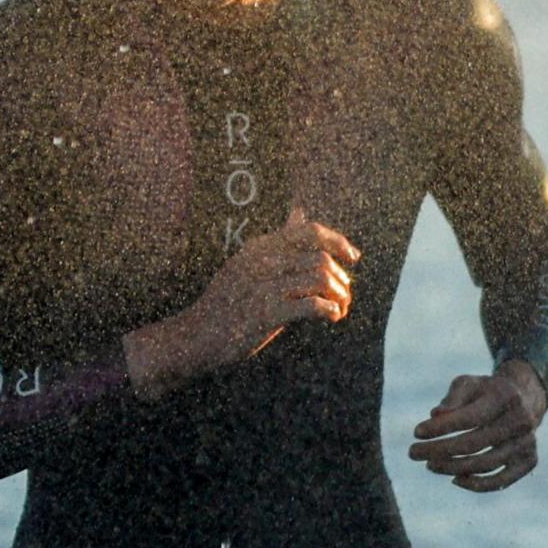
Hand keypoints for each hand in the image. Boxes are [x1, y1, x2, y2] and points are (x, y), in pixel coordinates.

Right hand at [127, 208, 356, 397]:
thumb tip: (299, 211)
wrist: (194, 336)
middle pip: (320, 257)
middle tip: (345, 295)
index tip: (353, 258)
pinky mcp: (265, 313)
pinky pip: (310, 305)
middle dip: (341, 278)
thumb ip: (278, 241)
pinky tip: (332, 317)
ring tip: (340, 308)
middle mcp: (262, 261)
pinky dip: (329, 310)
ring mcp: (262, 287)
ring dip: (339, 295)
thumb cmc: (226, 302)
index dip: (337, 241)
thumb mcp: (248, 263)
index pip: (309, 231)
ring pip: (320, 279)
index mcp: (260, 247)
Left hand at [408, 359, 546, 491]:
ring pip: (485, 464)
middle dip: (439, 450)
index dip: (441, 427)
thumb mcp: (468, 385)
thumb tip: (435, 415)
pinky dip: (476, 485)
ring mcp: (528, 442)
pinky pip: (501, 481)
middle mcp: (521, 420)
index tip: (416, 432)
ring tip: (430, 465)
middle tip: (413, 453)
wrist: (523, 401)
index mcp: (505, 396)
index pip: (469, 417)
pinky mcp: (530, 461)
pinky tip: (454, 479)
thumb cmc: (485, 393)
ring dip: (452, 468)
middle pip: (474, 443)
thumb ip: (452, 398)